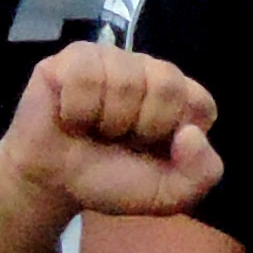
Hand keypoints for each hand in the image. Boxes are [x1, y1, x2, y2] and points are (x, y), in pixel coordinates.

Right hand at [0, 44, 224, 220]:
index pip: (200, 104)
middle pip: (167, 86)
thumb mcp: (167, 194)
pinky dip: (77, 109)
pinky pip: (86, 76)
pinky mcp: (75, 57)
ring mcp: (114, 58)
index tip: (151, 151)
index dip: (174, 135)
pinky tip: (71, 117)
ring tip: (93, 129)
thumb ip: (201, 174)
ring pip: (125, 82)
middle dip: (141, 127)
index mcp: (180, 98)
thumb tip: (191, 134)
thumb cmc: (110, 180)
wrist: (52, 183)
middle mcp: (151, 71)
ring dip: (106, 121)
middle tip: (118, 140)